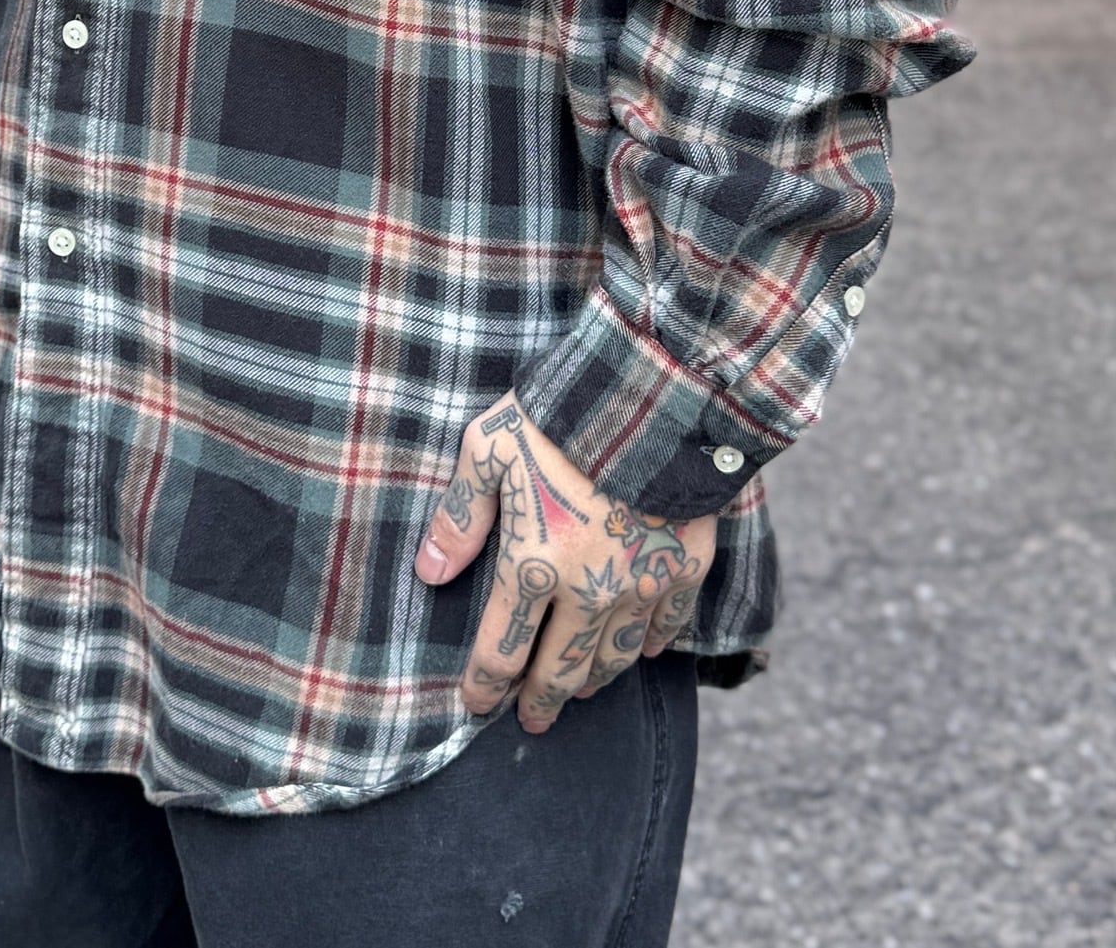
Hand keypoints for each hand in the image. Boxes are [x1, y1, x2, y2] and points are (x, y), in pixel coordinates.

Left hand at [413, 392, 716, 734]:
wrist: (653, 394)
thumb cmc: (559, 417)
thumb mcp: (488, 449)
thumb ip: (460, 515)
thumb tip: (429, 571)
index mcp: (533, 565)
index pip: (500, 651)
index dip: (485, 685)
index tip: (476, 704)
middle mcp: (589, 590)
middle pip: (560, 671)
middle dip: (540, 702)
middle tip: (531, 722)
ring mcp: (643, 584)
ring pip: (613, 657)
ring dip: (592, 682)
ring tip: (579, 693)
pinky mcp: (686, 564)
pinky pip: (668, 625)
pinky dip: (652, 644)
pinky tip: (642, 651)